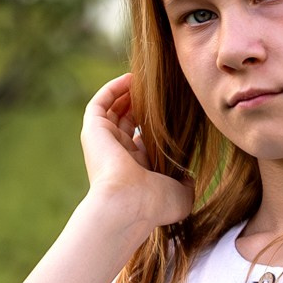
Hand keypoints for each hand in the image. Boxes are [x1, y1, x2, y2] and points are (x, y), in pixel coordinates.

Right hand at [79, 74, 190, 244]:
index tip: (172, 107)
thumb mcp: (181, 194)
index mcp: (136, 167)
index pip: (143, 137)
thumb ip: (186, 182)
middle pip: (127, 120)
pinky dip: (114, 88)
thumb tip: (189, 175)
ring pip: (113, 109)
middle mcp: (118, 154)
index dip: (156, 121)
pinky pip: (101, 101)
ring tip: (145, 78)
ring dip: (127, 92)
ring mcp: (103, 141)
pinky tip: (131, 78)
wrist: (128, 204)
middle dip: (141, 103)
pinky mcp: (93, 130)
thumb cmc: (154, 203)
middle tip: (159, 88)